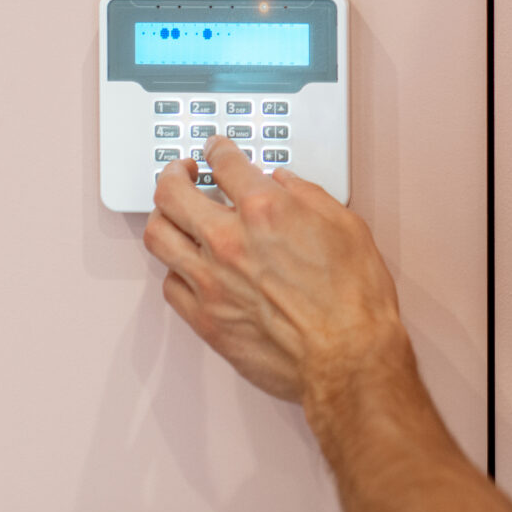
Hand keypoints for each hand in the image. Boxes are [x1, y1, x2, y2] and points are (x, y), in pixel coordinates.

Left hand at [145, 137, 409, 410]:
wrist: (347, 360)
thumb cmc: (354, 301)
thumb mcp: (346, 226)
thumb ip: (308, 196)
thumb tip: (284, 184)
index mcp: (264, 209)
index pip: (223, 163)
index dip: (217, 151)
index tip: (216, 151)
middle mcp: (228, 240)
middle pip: (171, 192)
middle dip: (173, 174)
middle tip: (181, 172)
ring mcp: (210, 281)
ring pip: (158, 236)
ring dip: (162, 217)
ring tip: (171, 214)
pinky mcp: (205, 319)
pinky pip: (169, 284)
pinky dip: (175, 268)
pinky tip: (186, 265)